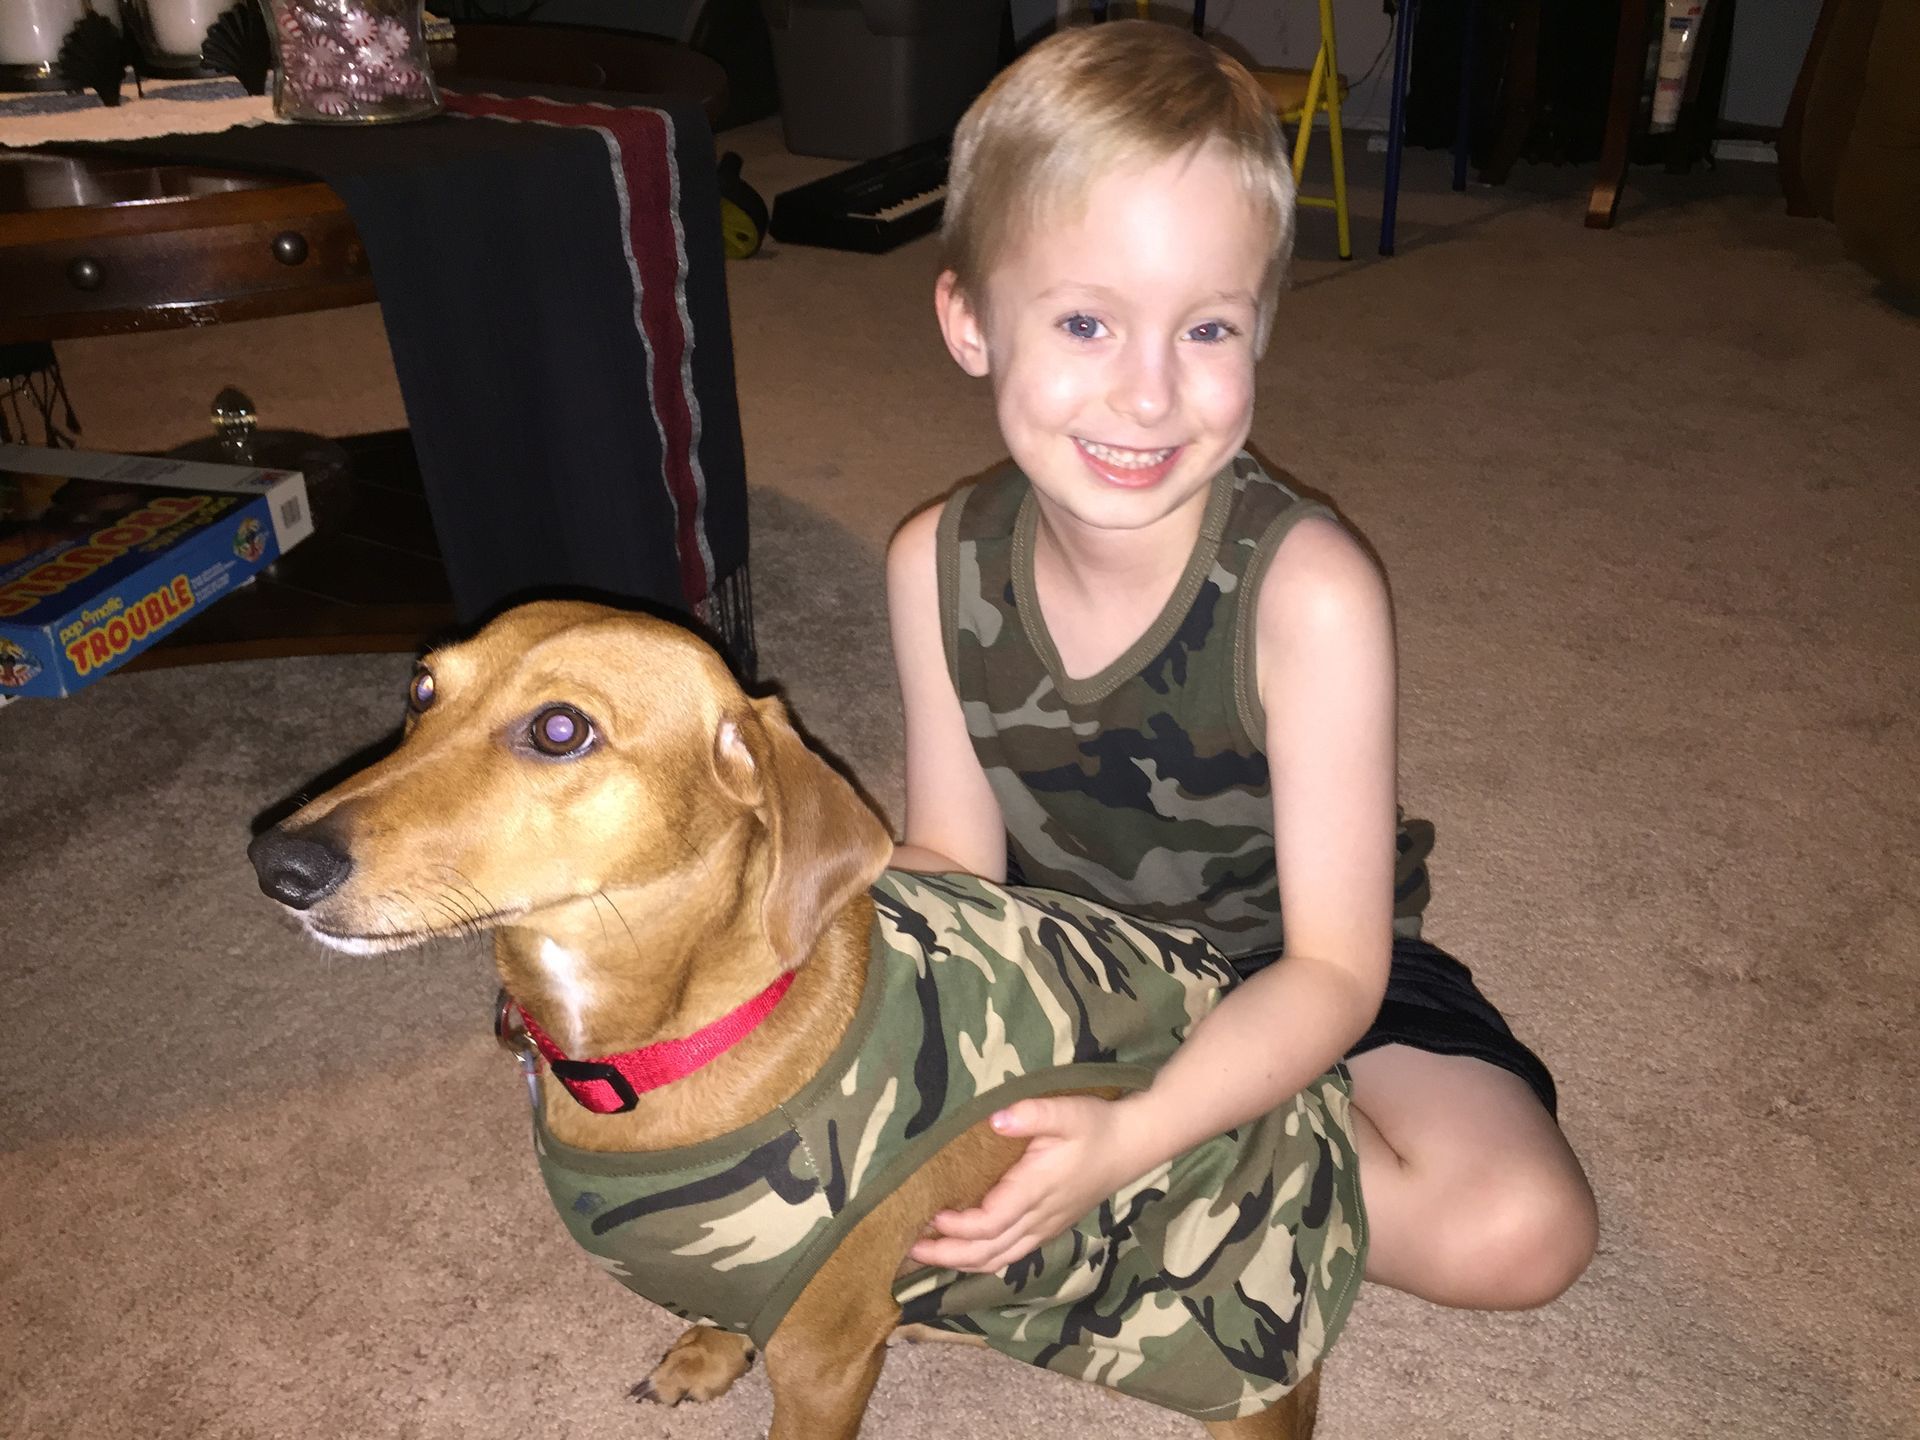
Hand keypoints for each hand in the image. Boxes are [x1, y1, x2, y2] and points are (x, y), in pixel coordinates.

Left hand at [906, 1094, 1145, 1274]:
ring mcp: (1045, 1228)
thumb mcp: (1067, 1111)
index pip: (990, 1223)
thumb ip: (1032, 1114)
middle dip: (947, 1255)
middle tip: (909, 1248)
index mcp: (1036, 1191)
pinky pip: (1010, 1255)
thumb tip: (996, 1119)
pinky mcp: (1049, 1228)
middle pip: (987, 1252)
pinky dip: (982, 1260)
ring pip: (998, 1260)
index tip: (930, 1216)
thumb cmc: (1096, 1125)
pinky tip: (964, 1254)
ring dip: (961, 1263)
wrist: (1132, 1145)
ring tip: (928, 1255)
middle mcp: (1039, 1218)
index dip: (957, 1228)